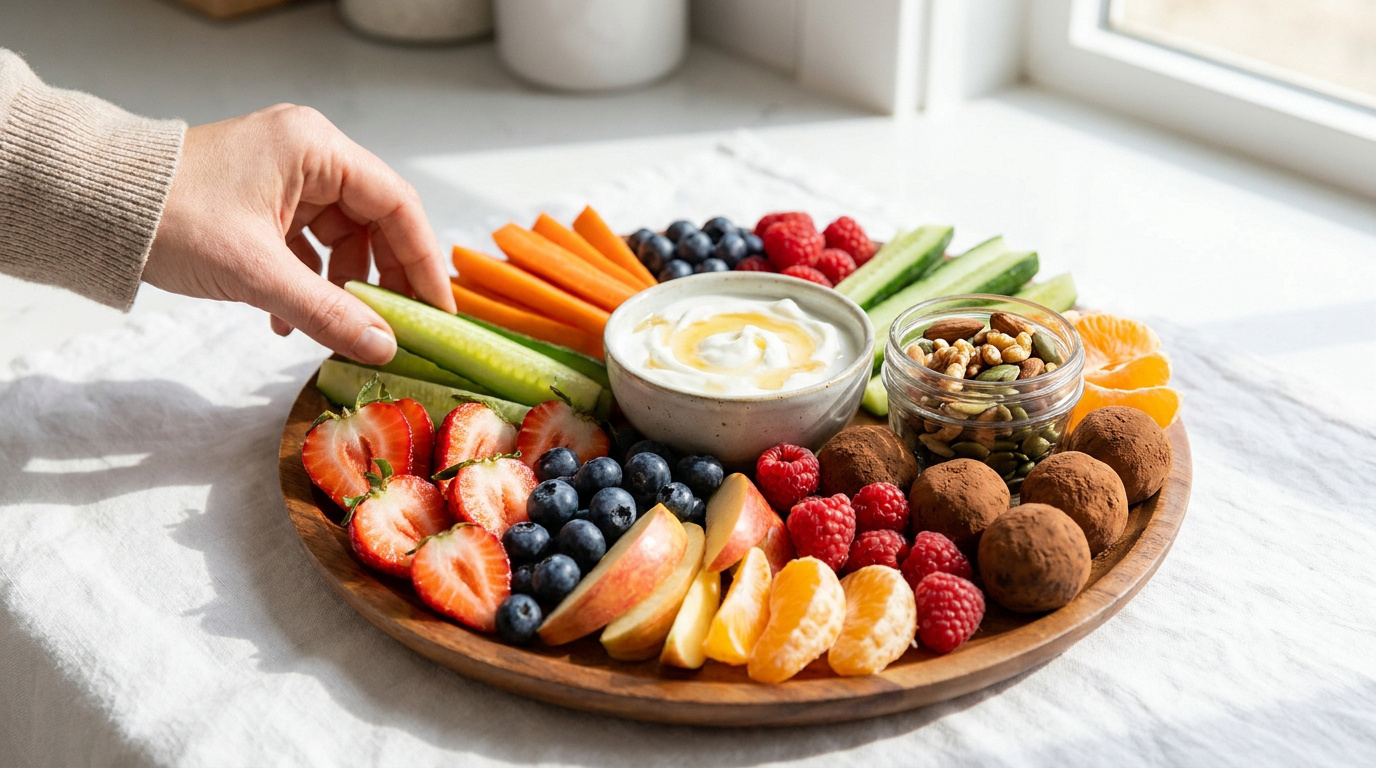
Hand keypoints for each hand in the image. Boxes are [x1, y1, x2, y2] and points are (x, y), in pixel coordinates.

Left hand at [145, 104, 456, 363]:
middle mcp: (309, 153)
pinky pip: (308, 244)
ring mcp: (286, 176)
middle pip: (375, 222)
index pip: (397, 204)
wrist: (94, 207)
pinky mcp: (264, 201)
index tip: (437, 309)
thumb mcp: (258, 272)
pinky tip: (289, 321)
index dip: (422, 261)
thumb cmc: (171, 218)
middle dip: (382, 280)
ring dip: (339, 288)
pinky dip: (307, 283)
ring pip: (342, 237)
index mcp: (316, 148)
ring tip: (331, 330)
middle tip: (396, 328)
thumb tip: (384, 347)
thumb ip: (328, 311)